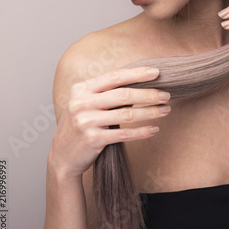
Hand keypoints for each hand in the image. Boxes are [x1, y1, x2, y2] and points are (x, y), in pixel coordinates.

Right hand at [48, 67, 170, 179]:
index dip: (136, 74)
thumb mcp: (85, 103)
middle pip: (123, 95)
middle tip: (166, 95)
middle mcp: (82, 103)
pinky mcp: (93, 139)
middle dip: (149, 94)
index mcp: (81, 89)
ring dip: (150, 112)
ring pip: (127, 115)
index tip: (156, 73)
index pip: (114, 77)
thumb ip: (105, 93)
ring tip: (165, 110)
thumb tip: (139, 83)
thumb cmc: (80, 125)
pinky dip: (142, 132)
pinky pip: (124, 134)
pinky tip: (154, 129)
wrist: (62, 156)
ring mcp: (86, 121)